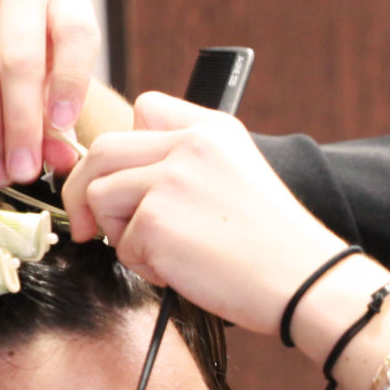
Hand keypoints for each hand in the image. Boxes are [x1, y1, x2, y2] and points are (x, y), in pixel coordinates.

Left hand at [64, 92, 348, 333]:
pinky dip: (143, 266)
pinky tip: (183, 271)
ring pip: (100, 196)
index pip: (144, 108)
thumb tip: (122, 179)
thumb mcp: (239, 177)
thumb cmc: (275, 247)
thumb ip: (187, 163)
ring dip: (117, 233)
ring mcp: (169, 179)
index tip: (120, 177)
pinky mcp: (154, 220)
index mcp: (213, 129)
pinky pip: (120, 244)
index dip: (124, 147)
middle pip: (104, 151)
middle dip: (85, 190)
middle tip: (89, 225)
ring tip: (162, 253)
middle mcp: (189, 144)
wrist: (305, 281)